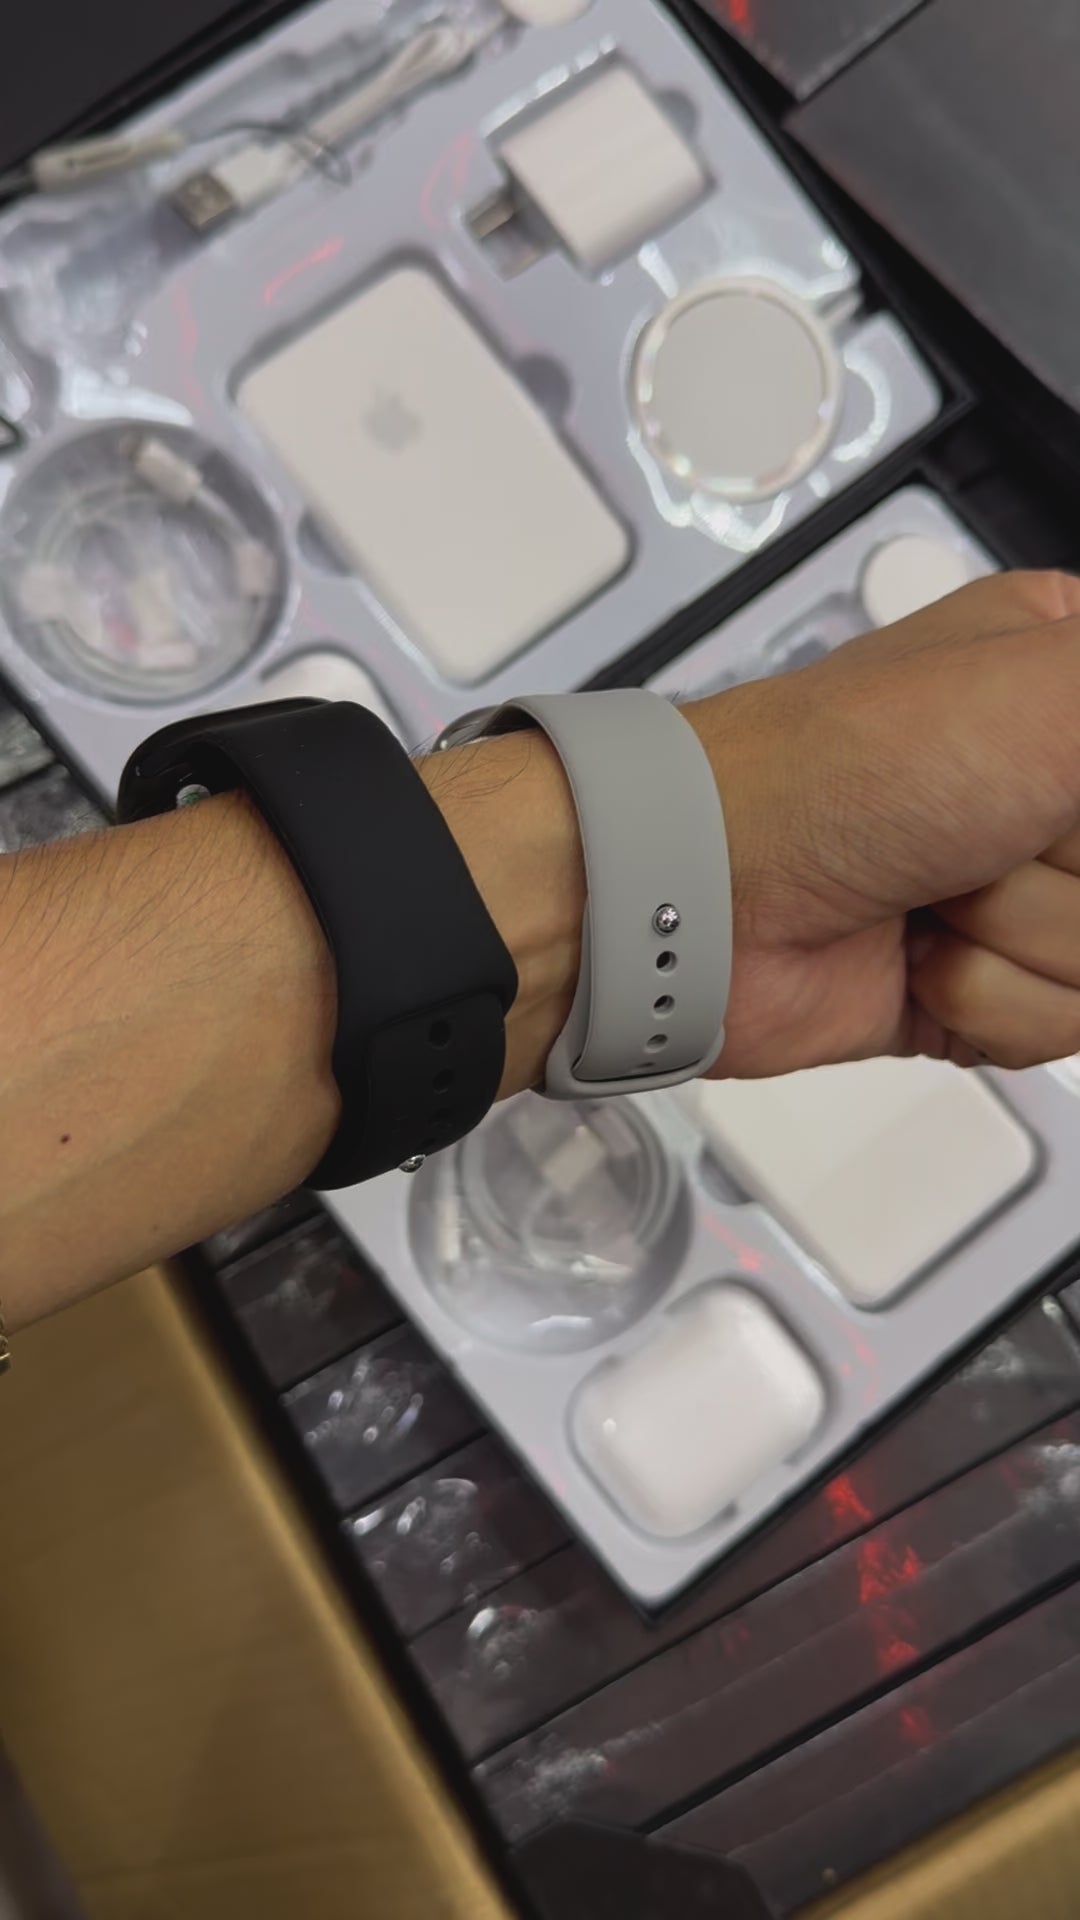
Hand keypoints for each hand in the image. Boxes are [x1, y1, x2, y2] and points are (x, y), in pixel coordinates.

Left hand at [684, 569, 1079, 1076]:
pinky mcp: (989, 984)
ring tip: (944, 894)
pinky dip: (994, 1005)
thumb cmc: (839, 770)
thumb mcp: (1056, 693)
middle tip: (1004, 840)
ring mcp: (1023, 889)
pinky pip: (1062, 1025)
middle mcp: (1055, 781)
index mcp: (1074, 679)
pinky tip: (924, 958)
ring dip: (1031, 943)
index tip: (1058, 825)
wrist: (701, 903)